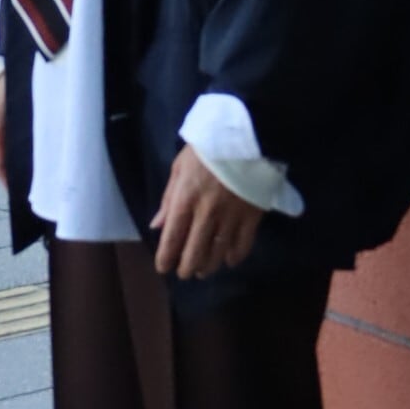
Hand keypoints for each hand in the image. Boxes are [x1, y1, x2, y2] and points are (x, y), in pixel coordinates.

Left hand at [152, 145, 262, 278]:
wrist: (247, 136)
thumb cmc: (207, 150)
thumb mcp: (179, 168)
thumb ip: (168, 199)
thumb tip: (157, 226)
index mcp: (185, 200)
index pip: (171, 238)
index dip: (165, 258)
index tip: (163, 267)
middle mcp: (206, 213)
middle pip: (194, 252)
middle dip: (186, 268)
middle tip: (185, 272)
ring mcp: (231, 217)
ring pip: (217, 253)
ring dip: (208, 266)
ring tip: (204, 270)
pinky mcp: (252, 216)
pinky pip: (243, 245)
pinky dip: (235, 257)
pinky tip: (229, 260)